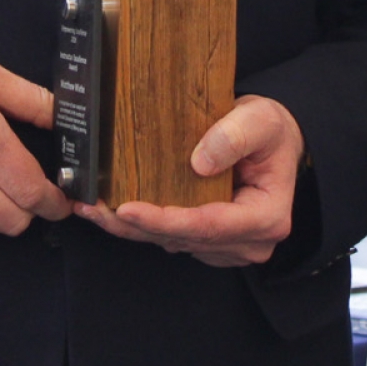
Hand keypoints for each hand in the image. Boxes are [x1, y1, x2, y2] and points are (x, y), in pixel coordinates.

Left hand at [75, 95, 303, 267]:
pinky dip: (144, 226)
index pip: (209, 225)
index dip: (166, 220)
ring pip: (173, 243)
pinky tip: (112, 210)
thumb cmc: (270, 130)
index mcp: (267, 217)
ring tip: (92, 207)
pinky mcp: (212, 243)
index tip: (127, 209)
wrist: (273, 140)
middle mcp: (250, 241)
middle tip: (92, 208)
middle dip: (136, 226)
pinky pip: (173, 238)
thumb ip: (234, 135)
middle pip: (184, 239)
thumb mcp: (260, 119)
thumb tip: (200, 162)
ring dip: (132, 229)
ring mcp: (231, 246)